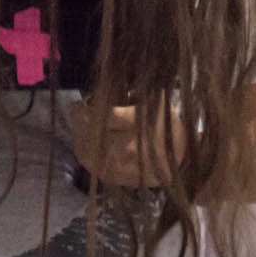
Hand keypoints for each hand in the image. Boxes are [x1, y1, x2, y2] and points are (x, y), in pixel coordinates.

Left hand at [70, 99, 185, 189]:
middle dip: (80, 124)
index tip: (79, 104)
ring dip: (79, 138)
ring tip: (77, 126)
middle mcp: (133, 148)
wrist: (180, 158)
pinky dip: (84, 154)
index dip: (88, 111)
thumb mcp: (156, 102)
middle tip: (76, 113)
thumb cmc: (164, 125)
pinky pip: (94, 168)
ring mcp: (125, 167)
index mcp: (143, 126)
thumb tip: (108, 77)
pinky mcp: (119, 179)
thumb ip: (135, 91)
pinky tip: (82, 142)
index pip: (108, 117)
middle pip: (96, 137)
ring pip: (91, 155)